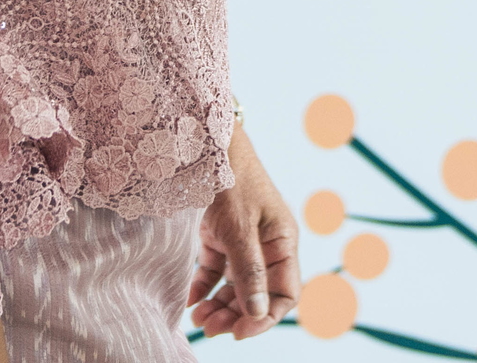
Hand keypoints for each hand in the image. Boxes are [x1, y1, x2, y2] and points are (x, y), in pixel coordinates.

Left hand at [189, 125, 298, 339]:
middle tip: (210, 327)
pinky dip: (204, 288)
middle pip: (258, 294)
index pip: (286, 293)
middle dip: (237, 314)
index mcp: (283, 241)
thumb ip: (250, 271)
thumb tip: (258, 313)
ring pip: (235, 286)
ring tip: (198, 319)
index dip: (267, 316)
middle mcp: (266, 245)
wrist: (205, 143)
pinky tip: (190, 300)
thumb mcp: (240, 228)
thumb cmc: (231, 180)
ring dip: (220, 305)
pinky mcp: (220, 237)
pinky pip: (215, 273)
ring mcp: (243, 241)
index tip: (241, 331)